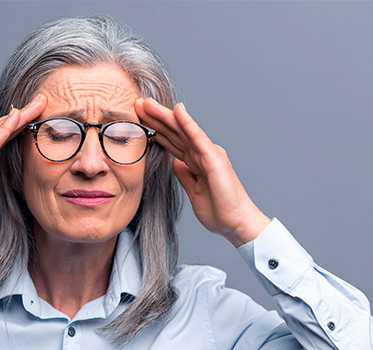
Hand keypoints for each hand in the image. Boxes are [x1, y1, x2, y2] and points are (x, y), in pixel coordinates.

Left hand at [135, 97, 270, 246]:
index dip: (155, 130)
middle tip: (137, 104)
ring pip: (182, 130)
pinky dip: (187, 123)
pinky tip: (177, 110)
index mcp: (196, 162)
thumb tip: (176, 162)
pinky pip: (197, 137)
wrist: (235, 222)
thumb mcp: (193, 191)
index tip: (138, 120)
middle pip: (174, 132)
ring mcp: (208, 153)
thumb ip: (185, 175)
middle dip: (155, 118)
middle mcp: (202, 153)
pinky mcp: (213, 158)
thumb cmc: (219, 210)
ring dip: (165, 115)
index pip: (172, 142)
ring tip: (147, 103)